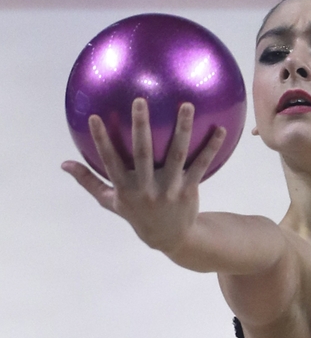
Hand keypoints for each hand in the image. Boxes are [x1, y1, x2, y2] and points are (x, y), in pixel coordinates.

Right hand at [61, 98, 226, 252]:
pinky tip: (220, 129)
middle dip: (141, 126)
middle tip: (140, 100)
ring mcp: (170, 188)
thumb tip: (63, 164)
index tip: (94, 117)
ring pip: (177, 154)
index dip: (101, 140)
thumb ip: (89, 181)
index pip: (110, 161)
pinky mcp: (189, 189)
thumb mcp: (110, 201)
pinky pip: (202, 165)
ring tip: (187, 105)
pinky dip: (211, 147)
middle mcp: (147, 188)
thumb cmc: (136, 213)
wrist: (169, 237)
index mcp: (125, 188)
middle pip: (143, 153)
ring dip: (183, 129)